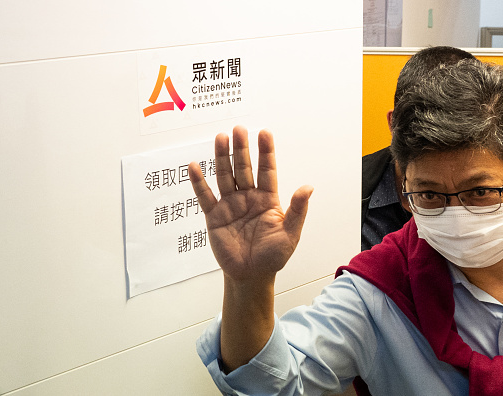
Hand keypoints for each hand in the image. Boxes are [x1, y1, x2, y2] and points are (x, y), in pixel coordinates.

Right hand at [188, 126, 312, 283]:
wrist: (251, 275)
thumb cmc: (273, 256)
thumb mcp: (290, 234)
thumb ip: (297, 210)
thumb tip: (308, 187)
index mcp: (267, 199)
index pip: (267, 170)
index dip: (266, 152)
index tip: (265, 133)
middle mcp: (248, 197)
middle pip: (243, 168)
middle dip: (241, 148)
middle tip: (239, 129)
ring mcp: (230, 205)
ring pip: (225, 176)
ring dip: (222, 157)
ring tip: (220, 138)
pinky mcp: (214, 216)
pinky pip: (205, 196)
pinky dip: (199, 182)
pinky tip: (194, 166)